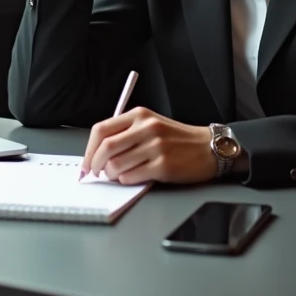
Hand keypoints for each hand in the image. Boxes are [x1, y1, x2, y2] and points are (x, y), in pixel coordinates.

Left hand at [80, 107, 216, 184]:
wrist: (209, 148)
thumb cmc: (177, 139)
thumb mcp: (151, 124)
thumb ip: (126, 132)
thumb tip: (97, 153)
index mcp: (139, 115)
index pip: (101, 129)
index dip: (88, 148)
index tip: (86, 162)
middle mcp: (146, 128)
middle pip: (106, 147)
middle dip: (94, 164)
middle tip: (95, 172)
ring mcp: (156, 147)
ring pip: (116, 165)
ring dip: (111, 174)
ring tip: (117, 175)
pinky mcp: (163, 166)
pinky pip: (132, 177)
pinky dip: (126, 180)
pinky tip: (132, 177)